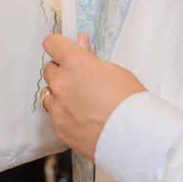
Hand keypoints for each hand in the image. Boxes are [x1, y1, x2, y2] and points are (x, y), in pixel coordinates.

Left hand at [39, 33, 146, 160]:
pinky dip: (64, 114)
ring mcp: (58, 107)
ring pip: (48, 93)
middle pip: (49, 69)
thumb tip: (81, 46)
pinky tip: (82, 117)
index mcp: (74, 63)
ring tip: (81, 100)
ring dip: (59, 93)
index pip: (52, 44)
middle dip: (61, 71)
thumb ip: (90, 58)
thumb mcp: (113, 71)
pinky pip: (54, 115)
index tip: (60, 47)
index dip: (57, 45)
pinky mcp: (59, 127)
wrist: (134, 137)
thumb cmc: (129, 104)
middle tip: (80, 79)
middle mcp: (61, 83)